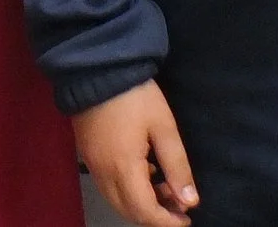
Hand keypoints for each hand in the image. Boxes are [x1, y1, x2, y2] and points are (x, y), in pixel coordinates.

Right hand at [73, 81, 197, 226]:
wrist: (95, 67)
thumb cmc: (134, 96)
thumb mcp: (164, 127)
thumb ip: (177, 166)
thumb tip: (189, 201)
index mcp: (124, 168)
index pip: (145, 212)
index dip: (168, 222)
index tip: (187, 217)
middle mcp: (104, 173)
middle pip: (128, 212)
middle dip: (154, 216)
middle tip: (178, 204)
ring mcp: (93, 164)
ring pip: (116, 200)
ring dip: (140, 204)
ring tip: (163, 188)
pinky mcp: (87, 154)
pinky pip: (107, 186)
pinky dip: (127, 190)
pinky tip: (143, 171)